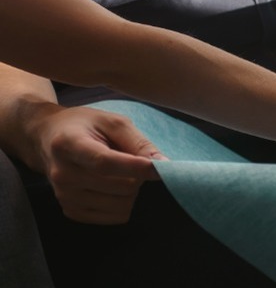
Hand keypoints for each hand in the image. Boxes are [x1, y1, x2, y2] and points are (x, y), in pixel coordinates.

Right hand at [29, 104, 164, 223]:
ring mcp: (65, 196)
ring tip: (120, 173)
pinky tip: (113, 187)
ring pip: (121, 205)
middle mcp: (63, 174)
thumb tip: (162, 164)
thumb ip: (138, 142)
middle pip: (119, 186)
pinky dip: (123, 203)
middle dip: (138, 176)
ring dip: (132, 191)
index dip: (136, 167)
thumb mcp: (113, 122)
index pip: (105, 162)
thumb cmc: (86, 127)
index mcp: (69, 144)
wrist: (48, 140)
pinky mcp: (71, 211)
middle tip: (133, 162)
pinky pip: (114, 217)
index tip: (161, 168)